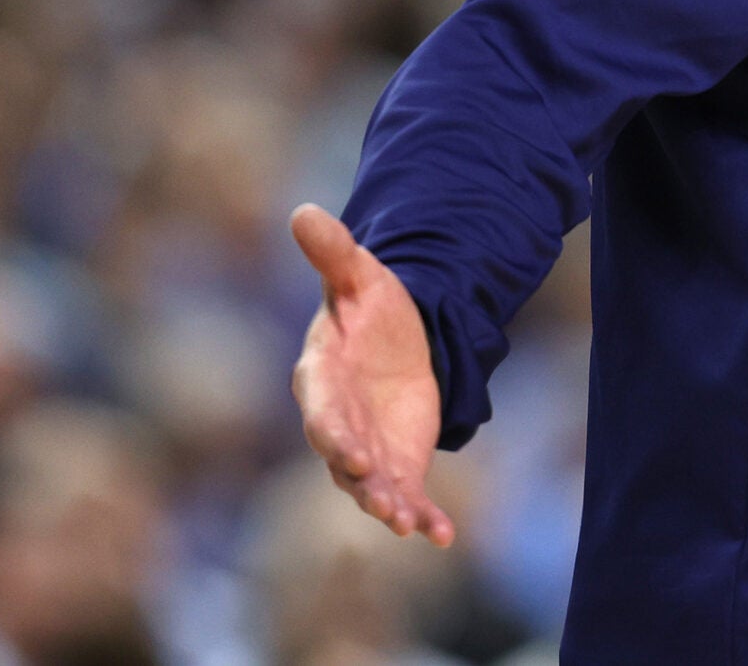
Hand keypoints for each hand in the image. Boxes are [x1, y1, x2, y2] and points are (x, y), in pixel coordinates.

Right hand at [289, 203, 456, 545]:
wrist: (398, 337)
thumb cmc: (370, 308)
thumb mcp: (361, 276)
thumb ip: (335, 253)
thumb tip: (304, 209)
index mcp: (322, 378)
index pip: (322, 409)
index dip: (334, 433)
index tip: (351, 453)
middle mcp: (337, 422)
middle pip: (343, 458)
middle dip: (362, 481)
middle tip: (384, 503)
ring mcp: (364, 449)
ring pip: (371, 486)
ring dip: (390, 507)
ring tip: (411, 524)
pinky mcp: (395, 464)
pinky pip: (406, 496)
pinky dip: (423, 518)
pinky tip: (443, 537)